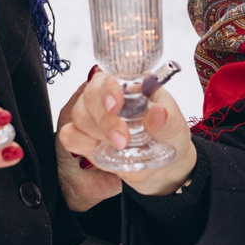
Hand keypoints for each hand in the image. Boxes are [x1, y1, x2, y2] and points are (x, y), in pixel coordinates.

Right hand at [54, 68, 195, 205]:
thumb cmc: (168, 136)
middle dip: (104, 119)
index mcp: (129, 84)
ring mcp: (95, 117)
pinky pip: (69, 135)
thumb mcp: (174, 125)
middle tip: (122, 140)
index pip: (110, 77)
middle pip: (89, 95)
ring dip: (97, 133)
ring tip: (121, 146)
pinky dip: (81, 143)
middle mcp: (108, 96)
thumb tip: (157, 112)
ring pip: (79, 115)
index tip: (116, 105)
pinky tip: (100, 149)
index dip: (109, 88)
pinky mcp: (86, 138)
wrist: (165, 167)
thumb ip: (165, 119)